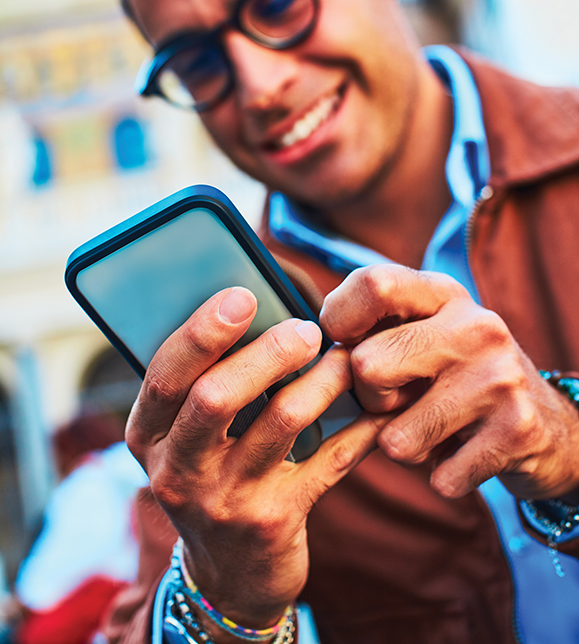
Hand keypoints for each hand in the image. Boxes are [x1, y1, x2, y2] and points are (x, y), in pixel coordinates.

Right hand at [126, 286, 384, 638]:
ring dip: (321, 381)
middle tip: (308, 328)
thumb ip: (205, 379)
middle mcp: (177, 470)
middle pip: (216, 398)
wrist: (229, 574)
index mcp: (147, 435)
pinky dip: (360, 428)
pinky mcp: (274, 521)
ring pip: (280, 423)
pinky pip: (328, 461)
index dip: (204, 331)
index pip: (165, 374)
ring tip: (347, 358)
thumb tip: (257, 305)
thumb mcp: (186, 435)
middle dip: (267, 352)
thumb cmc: (212, 473)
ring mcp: (224, 500)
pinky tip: (379, 407)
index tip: (244, 294)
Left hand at [319, 264, 578, 500]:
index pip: (371, 283)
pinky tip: (464, 453)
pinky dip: (443, 475)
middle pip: (366, 366)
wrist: (549, 425)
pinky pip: (437, 475)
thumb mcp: (425, 333)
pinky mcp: (517, 429)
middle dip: (371, 399)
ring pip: (395, 435)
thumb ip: (372, 325)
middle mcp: (475, 325)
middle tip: (401, 400)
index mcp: (443, 293)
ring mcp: (499, 375)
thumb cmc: (457, 377)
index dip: (339, 319)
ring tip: (435, 427)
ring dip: (405, 444)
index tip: (345, 343)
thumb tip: (304, 336)